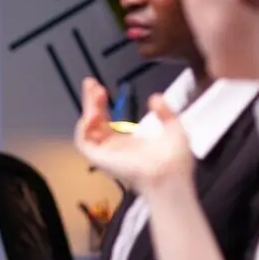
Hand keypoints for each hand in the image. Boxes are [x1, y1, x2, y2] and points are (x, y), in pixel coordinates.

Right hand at [73, 78, 193, 192]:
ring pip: (87, 130)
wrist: (172, 176)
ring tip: (96, 95)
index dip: (102, 104)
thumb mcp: (174, 129)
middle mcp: (114, 149)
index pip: (107, 121)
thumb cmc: (176, 161)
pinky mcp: (101, 160)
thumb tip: (155, 97)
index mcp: (128, 144)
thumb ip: (165, 112)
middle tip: (91, 82)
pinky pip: (83, 144)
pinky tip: (91, 115)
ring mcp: (107, 154)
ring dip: (88, 110)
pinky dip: (83, 128)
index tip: (101, 88)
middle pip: (94, 122)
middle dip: (90, 101)